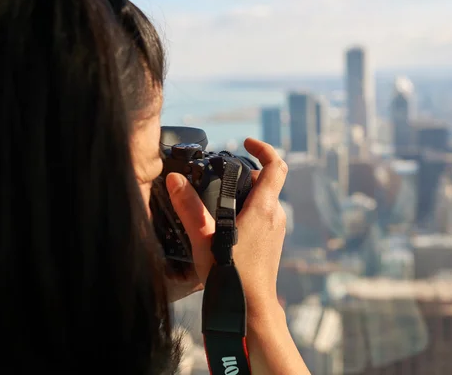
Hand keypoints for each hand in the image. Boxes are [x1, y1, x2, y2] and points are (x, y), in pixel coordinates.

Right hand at [166, 138, 287, 315]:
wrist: (251, 310)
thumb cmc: (231, 276)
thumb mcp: (204, 238)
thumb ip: (188, 207)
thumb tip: (175, 180)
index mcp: (264, 208)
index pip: (276, 166)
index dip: (264, 149)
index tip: (246, 143)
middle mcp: (275, 216)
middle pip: (266, 182)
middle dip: (246, 174)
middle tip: (220, 176)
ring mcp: (276, 231)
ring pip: (264, 201)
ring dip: (245, 194)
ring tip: (219, 200)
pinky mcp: (272, 243)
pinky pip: (262, 217)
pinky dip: (247, 211)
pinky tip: (225, 225)